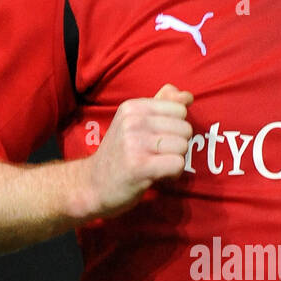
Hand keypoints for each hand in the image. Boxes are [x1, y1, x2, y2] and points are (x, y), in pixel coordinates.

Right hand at [80, 83, 193, 218]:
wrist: (92, 185)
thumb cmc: (119, 154)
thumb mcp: (134, 122)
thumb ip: (162, 105)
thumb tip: (187, 96)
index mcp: (133, 107)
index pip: (180, 109)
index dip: (175, 128)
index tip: (158, 139)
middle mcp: (133, 121)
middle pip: (185, 129)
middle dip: (178, 146)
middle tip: (158, 156)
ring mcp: (135, 143)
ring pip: (183, 146)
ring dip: (175, 160)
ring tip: (156, 165)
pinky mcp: (140, 166)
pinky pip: (177, 164)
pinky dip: (173, 174)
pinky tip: (158, 176)